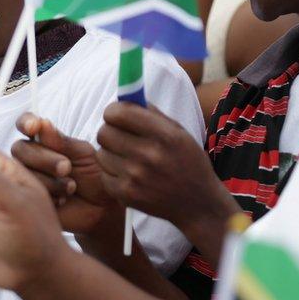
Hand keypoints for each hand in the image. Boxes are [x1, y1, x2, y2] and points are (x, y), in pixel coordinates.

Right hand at [12, 114, 117, 233]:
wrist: (103, 207)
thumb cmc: (95, 174)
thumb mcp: (83, 154)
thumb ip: (62, 141)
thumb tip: (42, 123)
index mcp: (43, 139)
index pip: (26, 123)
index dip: (26, 122)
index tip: (34, 126)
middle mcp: (31, 156)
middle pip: (20, 149)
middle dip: (43, 158)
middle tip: (67, 167)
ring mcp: (27, 177)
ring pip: (23, 172)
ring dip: (49, 180)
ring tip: (72, 187)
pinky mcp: (28, 198)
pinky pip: (27, 194)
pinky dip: (48, 195)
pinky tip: (63, 200)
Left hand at [95, 102, 237, 236]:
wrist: (197, 204)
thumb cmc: (187, 162)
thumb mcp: (179, 132)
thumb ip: (151, 113)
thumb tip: (124, 96)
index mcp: (165, 136)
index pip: (118, 113)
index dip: (114, 111)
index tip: (118, 115)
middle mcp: (149, 156)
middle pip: (104, 132)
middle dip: (110, 131)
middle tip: (120, 136)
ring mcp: (136, 178)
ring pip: (100, 153)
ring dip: (110, 152)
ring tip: (127, 157)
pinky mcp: (126, 195)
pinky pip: (103, 174)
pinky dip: (112, 173)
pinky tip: (128, 174)